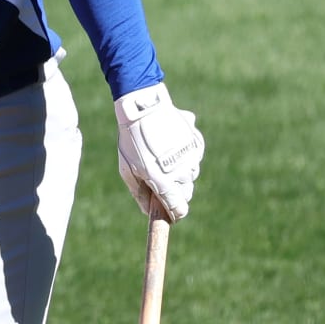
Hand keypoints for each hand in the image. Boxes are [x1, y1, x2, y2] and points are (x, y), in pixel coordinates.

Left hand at [113, 83, 203, 221]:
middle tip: (160, 182)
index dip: (174, 213)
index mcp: (164, 182)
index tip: (170, 214)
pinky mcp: (197, 144)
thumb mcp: (128, 170)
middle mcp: (182, 172)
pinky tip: (169, 145)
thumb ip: (140, 193)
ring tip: (161, 157)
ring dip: (180, 173)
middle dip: (175, 192)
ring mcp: (192, 157)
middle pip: (186, 193)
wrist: (144, 108)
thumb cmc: (131, 141)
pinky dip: (185, 156)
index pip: (179, 208)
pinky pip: (194, 157)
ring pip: (191, 174)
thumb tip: (148, 212)